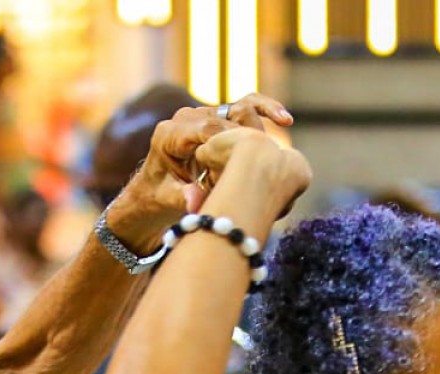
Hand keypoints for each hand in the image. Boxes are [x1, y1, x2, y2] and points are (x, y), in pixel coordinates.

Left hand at [110, 94, 294, 245]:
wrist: (155, 188)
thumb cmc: (159, 195)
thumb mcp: (166, 198)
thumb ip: (181, 197)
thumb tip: (194, 201)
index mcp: (170, 134)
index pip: (207, 129)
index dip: (232, 141)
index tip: (253, 156)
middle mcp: (187, 118)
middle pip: (226, 116)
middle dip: (249, 133)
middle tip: (270, 151)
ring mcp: (204, 116)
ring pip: (239, 105)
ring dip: (263, 112)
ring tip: (285, 120)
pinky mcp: (219, 119)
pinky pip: (245, 108)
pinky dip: (264, 110)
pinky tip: (284, 119)